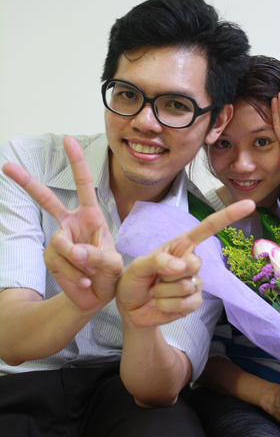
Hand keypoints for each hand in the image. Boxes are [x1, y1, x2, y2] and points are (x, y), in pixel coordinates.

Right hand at [2, 137, 123, 311]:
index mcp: (91, 216)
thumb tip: (73, 250)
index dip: (76, 162)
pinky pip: (56, 261)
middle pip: (47, 199)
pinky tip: (82, 280)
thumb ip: (97, 255)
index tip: (67, 139)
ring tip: (89, 273)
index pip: (84, 184)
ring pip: (59, 243)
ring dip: (77, 262)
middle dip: (26, 182)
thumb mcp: (113, 264)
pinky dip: (72, 274)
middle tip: (6, 166)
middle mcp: (71, 223)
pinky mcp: (50, 256)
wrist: (98, 296)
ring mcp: (59, 240)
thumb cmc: (110, 274)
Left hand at [116, 199, 255, 327]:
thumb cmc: (134, 281)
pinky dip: (169, 306)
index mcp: (180, 245)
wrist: (131, 308)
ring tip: (155, 292)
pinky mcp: (194, 301)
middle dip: (170, 274)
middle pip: (194, 263)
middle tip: (155, 278)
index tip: (249, 205)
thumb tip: (182, 266)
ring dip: (164, 292)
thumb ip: (157, 261)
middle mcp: (191, 261)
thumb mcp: (138, 266)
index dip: (228, 216)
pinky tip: (161, 304)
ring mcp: (195, 282)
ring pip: (187, 286)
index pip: (208, 228)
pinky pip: (188, 304)